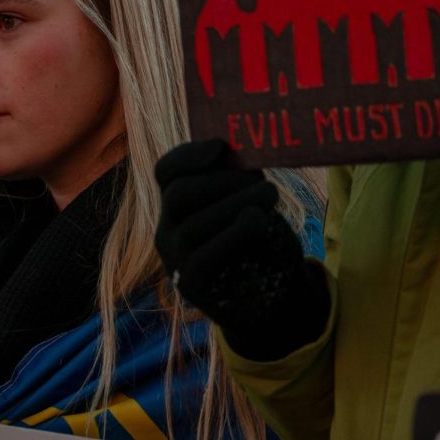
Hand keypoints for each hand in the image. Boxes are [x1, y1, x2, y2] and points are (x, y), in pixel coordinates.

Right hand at [154, 139, 329, 358]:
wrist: (273, 293)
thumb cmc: (260, 239)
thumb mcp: (247, 200)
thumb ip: (237, 176)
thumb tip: (239, 147)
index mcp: (177, 202)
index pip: (166, 171)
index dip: (189, 155)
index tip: (222, 147)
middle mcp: (168, 228)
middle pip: (178, 194)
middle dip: (224, 180)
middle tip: (262, 180)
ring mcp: (175, 259)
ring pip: (193, 224)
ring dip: (237, 203)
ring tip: (270, 196)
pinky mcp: (190, 285)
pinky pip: (203, 258)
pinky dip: (234, 234)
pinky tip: (258, 222)